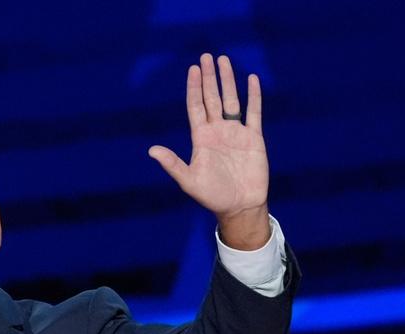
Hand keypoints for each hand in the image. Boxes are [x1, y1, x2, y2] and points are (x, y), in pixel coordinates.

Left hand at [149, 54, 269, 249]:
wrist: (239, 206)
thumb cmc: (212, 196)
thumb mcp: (188, 180)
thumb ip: (172, 163)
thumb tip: (151, 150)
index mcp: (201, 139)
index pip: (195, 107)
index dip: (194, 88)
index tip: (192, 70)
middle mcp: (217, 132)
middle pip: (212, 98)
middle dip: (209, 78)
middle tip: (206, 56)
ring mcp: (236, 133)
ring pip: (231, 100)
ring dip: (228, 81)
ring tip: (223, 60)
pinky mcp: (254, 138)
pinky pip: (254, 112)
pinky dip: (253, 96)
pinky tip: (250, 79)